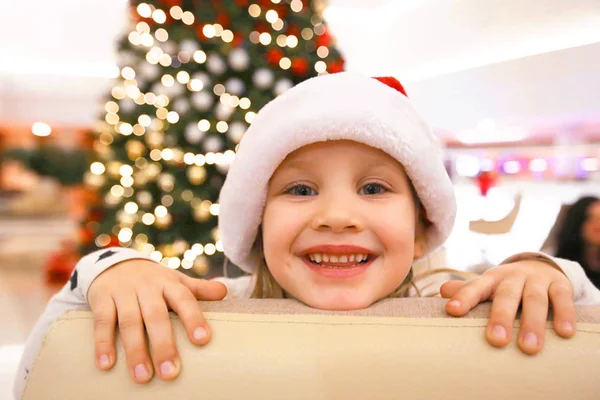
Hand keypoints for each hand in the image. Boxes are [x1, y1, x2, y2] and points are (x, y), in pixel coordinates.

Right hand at [87, 260, 226, 383]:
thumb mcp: (175, 280)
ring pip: (130, 322)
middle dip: (164, 345)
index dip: (194, 318)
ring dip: (135, 351)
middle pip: (156, 316)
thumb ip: (198, 289)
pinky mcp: (101, 298)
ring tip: (142, 378)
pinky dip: (103, 343)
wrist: (114, 263)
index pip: (184, 299)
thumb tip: (225, 292)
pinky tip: (106, 365)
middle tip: (171, 373)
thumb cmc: (153, 280)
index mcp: (169, 283)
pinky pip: (102, 321)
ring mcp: (123, 292)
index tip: (203, 340)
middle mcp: (147, 287)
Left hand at [440, 260, 575, 353]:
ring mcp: (536, 279)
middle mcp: (513, 277)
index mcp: (491, 279)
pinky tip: (564, 334)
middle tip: (496, 341)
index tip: (452, 311)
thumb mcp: (486, 286)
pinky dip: (564, 315)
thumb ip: (467, 291)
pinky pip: (562, 298)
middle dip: (501, 317)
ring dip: (532, 323)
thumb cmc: (505, 285)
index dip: (464, 297)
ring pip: (534, 299)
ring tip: (529, 348)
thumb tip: (441, 292)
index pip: (475, 287)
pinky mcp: (559, 284)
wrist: (539, 267)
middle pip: (506, 295)